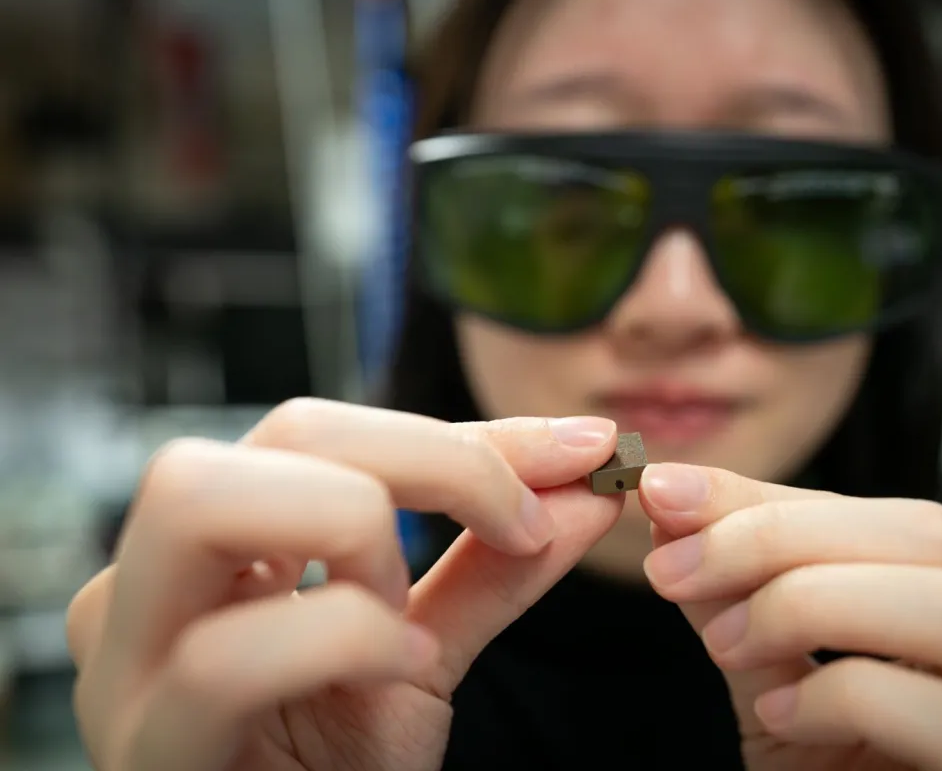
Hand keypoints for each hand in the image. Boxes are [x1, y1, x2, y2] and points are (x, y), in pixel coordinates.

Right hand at [67, 399, 621, 770]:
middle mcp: (152, 583)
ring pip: (202, 499)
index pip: (326, 430)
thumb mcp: (422, 653)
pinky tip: (402, 670)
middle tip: (518, 525)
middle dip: (428, 457)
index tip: (582, 451)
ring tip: (408, 618)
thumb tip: (586, 489)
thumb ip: (494, 569)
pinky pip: (224, 656)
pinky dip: (342, 640)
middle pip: (278, 432)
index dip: (469, 431)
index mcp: (219, 549)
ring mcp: (130, 664)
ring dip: (353, 532)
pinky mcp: (150, 750)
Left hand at [639, 465, 941, 770]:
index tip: (667, 494)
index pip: (888, 518)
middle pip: (934, 538)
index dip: (772, 501)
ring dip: (815, 604)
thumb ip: (739, 600)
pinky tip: (780, 715)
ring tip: (727, 643)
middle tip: (673, 566)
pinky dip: (851, 698)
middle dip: (783, 537)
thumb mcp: (777, 683)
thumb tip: (674, 509)